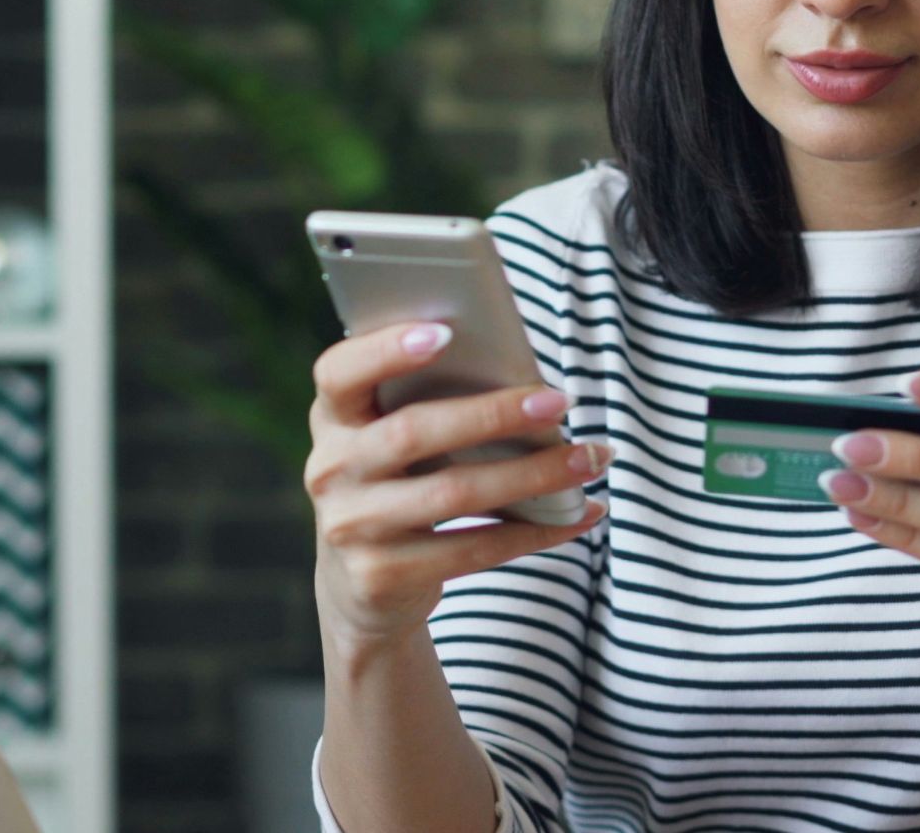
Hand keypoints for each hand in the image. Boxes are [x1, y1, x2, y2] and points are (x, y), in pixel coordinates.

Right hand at [305, 321, 609, 649]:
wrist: (360, 587)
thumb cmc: (400, 483)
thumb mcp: (392, 440)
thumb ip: (429, 405)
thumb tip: (525, 382)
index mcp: (333, 417)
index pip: (339, 373)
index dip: (385, 350)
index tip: (446, 332)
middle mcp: (330, 469)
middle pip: (413, 433)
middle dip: (493, 414)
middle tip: (559, 402)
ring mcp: (350, 527)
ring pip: (453, 494)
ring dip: (533, 475)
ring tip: (589, 459)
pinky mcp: (381, 576)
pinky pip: (472, 550)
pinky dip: (536, 531)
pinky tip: (580, 513)